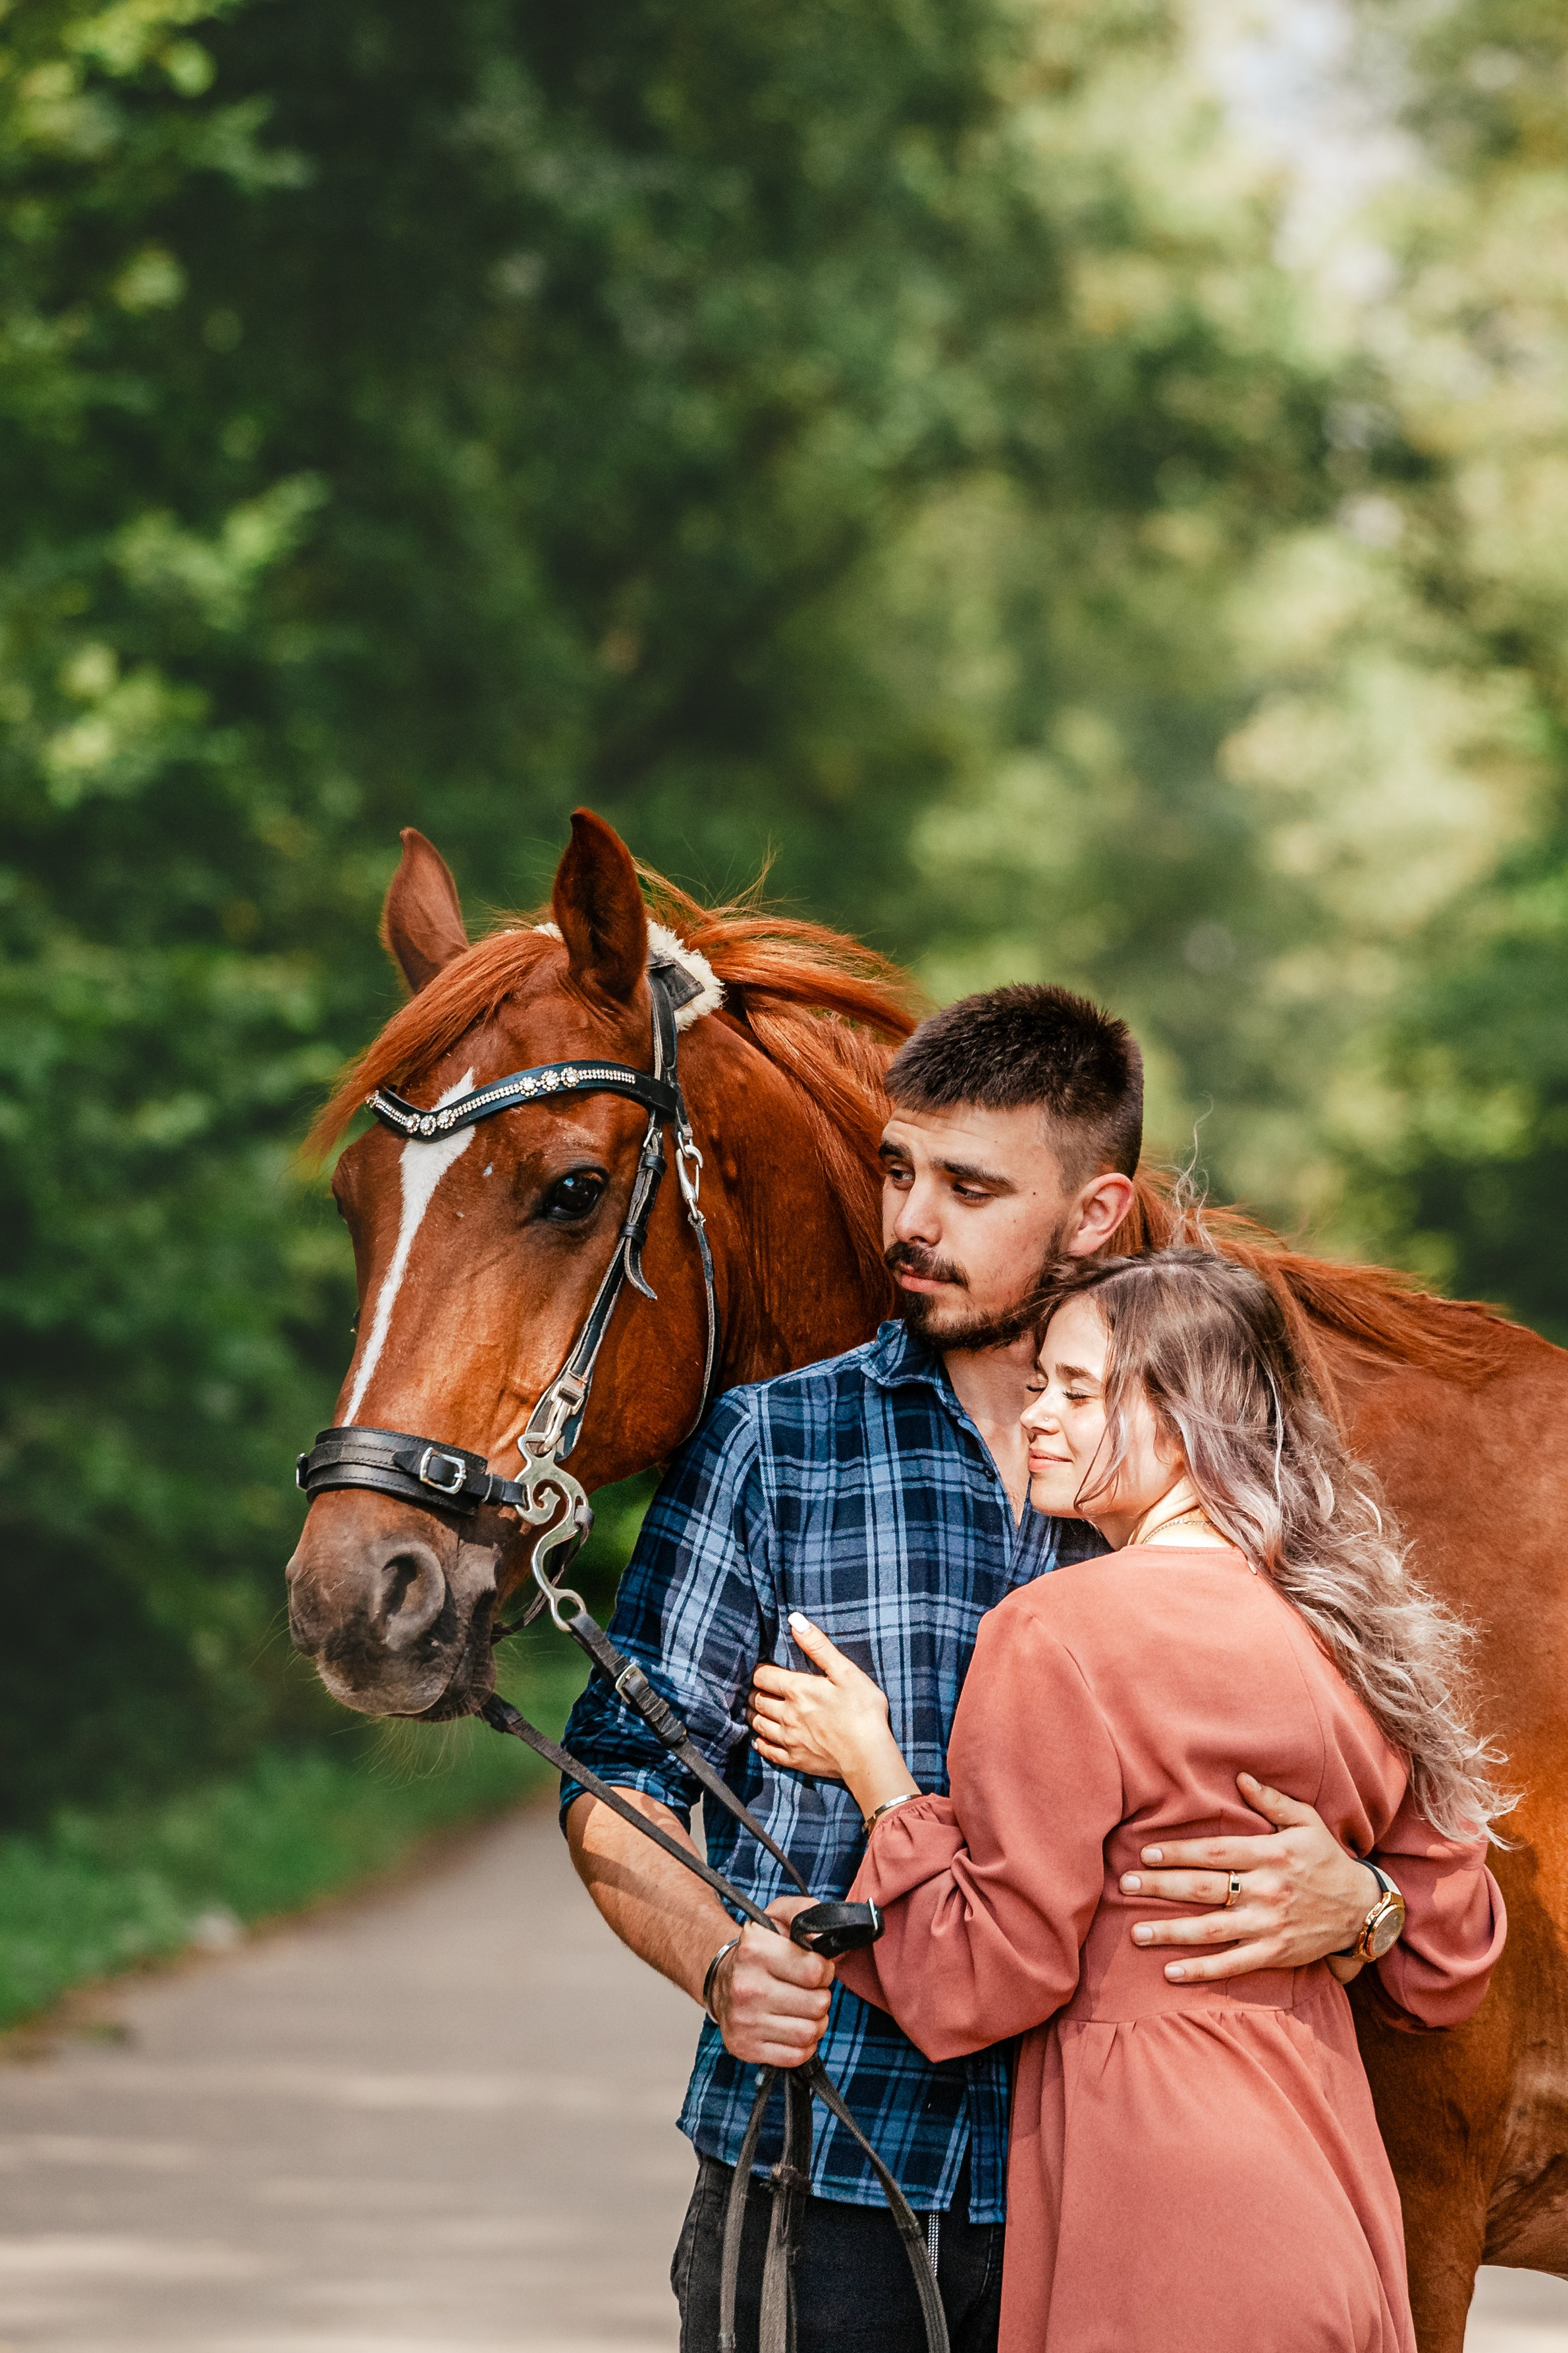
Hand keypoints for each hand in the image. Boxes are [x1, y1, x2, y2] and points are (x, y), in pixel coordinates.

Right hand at [707, 1898, 834, 2066]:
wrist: (720, 1978)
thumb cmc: (756, 1951)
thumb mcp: (777, 1917)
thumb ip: (804, 1913)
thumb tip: (826, 1931)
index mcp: (755, 1950)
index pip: (815, 1972)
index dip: (824, 1971)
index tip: (815, 1969)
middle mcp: (746, 1987)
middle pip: (817, 2005)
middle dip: (820, 1996)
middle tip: (808, 1990)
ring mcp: (743, 2021)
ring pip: (809, 2033)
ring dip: (815, 2022)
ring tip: (803, 2009)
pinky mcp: (745, 2047)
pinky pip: (796, 2056)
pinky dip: (803, 2045)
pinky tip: (792, 2026)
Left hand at [748, 1614, 913, 1810]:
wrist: (869, 1756)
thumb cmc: (863, 1711)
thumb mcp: (845, 1671)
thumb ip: (818, 1645)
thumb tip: (795, 1620)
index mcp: (797, 1690)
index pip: (763, 1676)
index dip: (760, 1671)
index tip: (763, 1669)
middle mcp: (787, 1714)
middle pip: (758, 1700)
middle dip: (756, 1692)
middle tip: (759, 1689)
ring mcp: (789, 1739)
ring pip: (759, 1725)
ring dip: (755, 1715)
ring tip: (757, 1709)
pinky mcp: (795, 1760)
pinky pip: (768, 1751)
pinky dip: (761, 1744)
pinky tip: (761, 1740)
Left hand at [1118, 1772, 1381, 1983]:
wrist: (1361, 1909)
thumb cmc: (1327, 1860)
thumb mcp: (1306, 1823)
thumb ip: (1272, 1801)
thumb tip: (1239, 1777)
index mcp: (1270, 1854)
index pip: (1215, 1851)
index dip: (1179, 1852)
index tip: (1146, 1853)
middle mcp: (1267, 1889)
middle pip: (1205, 1888)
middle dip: (1162, 1886)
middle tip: (1126, 1884)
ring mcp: (1269, 1924)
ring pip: (1212, 1929)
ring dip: (1171, 1931)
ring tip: (1137, 1931)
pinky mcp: (1275, 1953)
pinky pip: (1232, 1964)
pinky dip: (1201, 1970)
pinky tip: (1171, 1971)